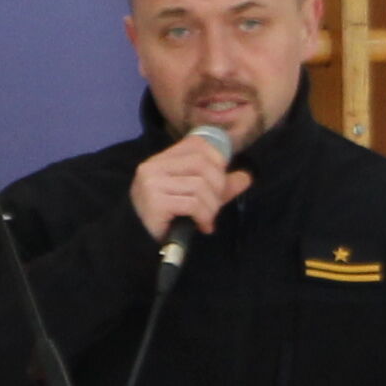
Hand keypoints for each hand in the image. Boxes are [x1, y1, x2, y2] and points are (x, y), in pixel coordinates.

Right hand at [129, 130, 249, 249]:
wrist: (138, 242)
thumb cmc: (168, 218)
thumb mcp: (197, 197)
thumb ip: (219, 186)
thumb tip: (247, 177)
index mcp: (162, 160)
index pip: (196, 144)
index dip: (216, 157)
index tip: (221, 179)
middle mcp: (154, 167)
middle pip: (202, 164)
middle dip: (218, 186)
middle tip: (216, 205)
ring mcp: (152, 183)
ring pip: (199, 185)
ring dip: (212, 206)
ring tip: (208, 219)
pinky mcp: (155, 202)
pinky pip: (192, 203)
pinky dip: (204, 216)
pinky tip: (202, 225)